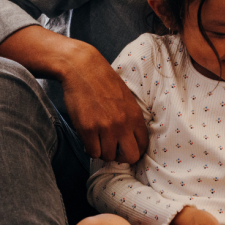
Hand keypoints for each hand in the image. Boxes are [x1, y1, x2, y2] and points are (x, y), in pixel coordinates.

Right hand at [61, 46, 147, 162]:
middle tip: (113, 149)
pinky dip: (90, 149)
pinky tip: (88, 140)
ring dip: (102, 151)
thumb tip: (128, 138)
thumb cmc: (102, 80)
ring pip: (108, 156)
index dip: (134, 150)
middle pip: (130, 157)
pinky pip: (92, 152)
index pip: (143, 145)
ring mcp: (105, 127)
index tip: (125, 148)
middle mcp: (123, 124)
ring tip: (97, 141)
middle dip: (121, 157)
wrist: (82, 67)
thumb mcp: (125, 98)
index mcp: (135, 116)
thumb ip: (129, 118)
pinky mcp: (88, 128)